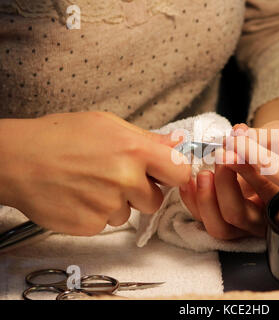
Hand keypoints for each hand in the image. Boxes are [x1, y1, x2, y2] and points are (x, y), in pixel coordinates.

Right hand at [0, 112, 190, 235]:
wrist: (17, 160)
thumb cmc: (59, 136)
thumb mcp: (106, 124)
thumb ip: (146, 138)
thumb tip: (177, 144)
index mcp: (135, 150)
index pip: (180, 172)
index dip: (174, 174)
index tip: (165, 175)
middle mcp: (126, 179)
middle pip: (155, 199)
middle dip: (141, 192)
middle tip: (116, 177)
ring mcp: (108, 204)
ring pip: (128, 213)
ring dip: (116, 203)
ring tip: (90, 184)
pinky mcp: (91, 225)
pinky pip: (106, 223)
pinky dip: (95, 213)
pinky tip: (79, 196)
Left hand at [179, 120, 278, 239]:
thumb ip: (262, 137)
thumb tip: (238, 133)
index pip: (266, 191)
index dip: (246, 170)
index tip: (232, 146)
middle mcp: (265, 218)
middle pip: (239, 216)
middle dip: (224, 187)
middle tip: (220, 156)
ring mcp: (243, 222)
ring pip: (219, 227)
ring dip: (205, 200)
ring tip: (203, 172)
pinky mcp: (224, 218)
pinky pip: (205, 220)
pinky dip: (193, 201)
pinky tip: (190, 179)